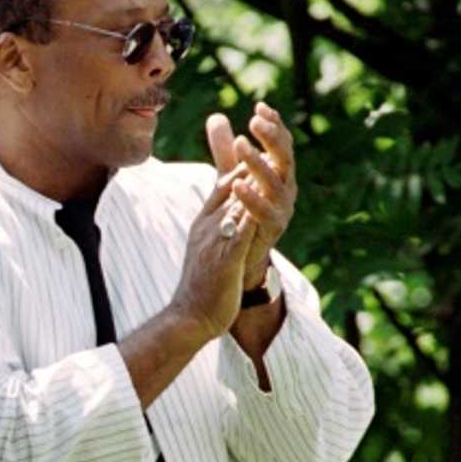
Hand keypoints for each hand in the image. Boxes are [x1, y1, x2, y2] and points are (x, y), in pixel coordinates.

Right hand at [170, 164, 258, 341]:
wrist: (188, 318)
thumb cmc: (201, 286)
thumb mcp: (207, 249)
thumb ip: (217, 225)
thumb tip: (229, 210)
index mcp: (204, 223)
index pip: (223, 186)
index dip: (241, 166)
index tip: (259, 150)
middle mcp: (207, 228)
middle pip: (231, 188)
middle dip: (251, 164)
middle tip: (271, 143)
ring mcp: (215, 243)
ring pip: (236, 205)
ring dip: (254, 182)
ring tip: (273, 160)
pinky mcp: (225, 261)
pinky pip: (240, 233)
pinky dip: (252, 214)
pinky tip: (267, 200)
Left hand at [206, 103, 296, 282]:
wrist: (238, 259)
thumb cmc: (238, 214)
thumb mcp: (230, 177)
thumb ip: (224, 150)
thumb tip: (216, 116)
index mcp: (279, 173)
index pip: (280, 143)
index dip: (273, 125)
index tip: (259, 106)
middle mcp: (286, 189)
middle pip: (285, 157)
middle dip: (271, 137)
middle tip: (255, 120)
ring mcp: (282, 210)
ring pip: (276, 182)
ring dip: (259, 162)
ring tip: (242, 144)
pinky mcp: (273, 231)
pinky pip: (265, 213)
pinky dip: (252, 199)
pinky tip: (237, 184)